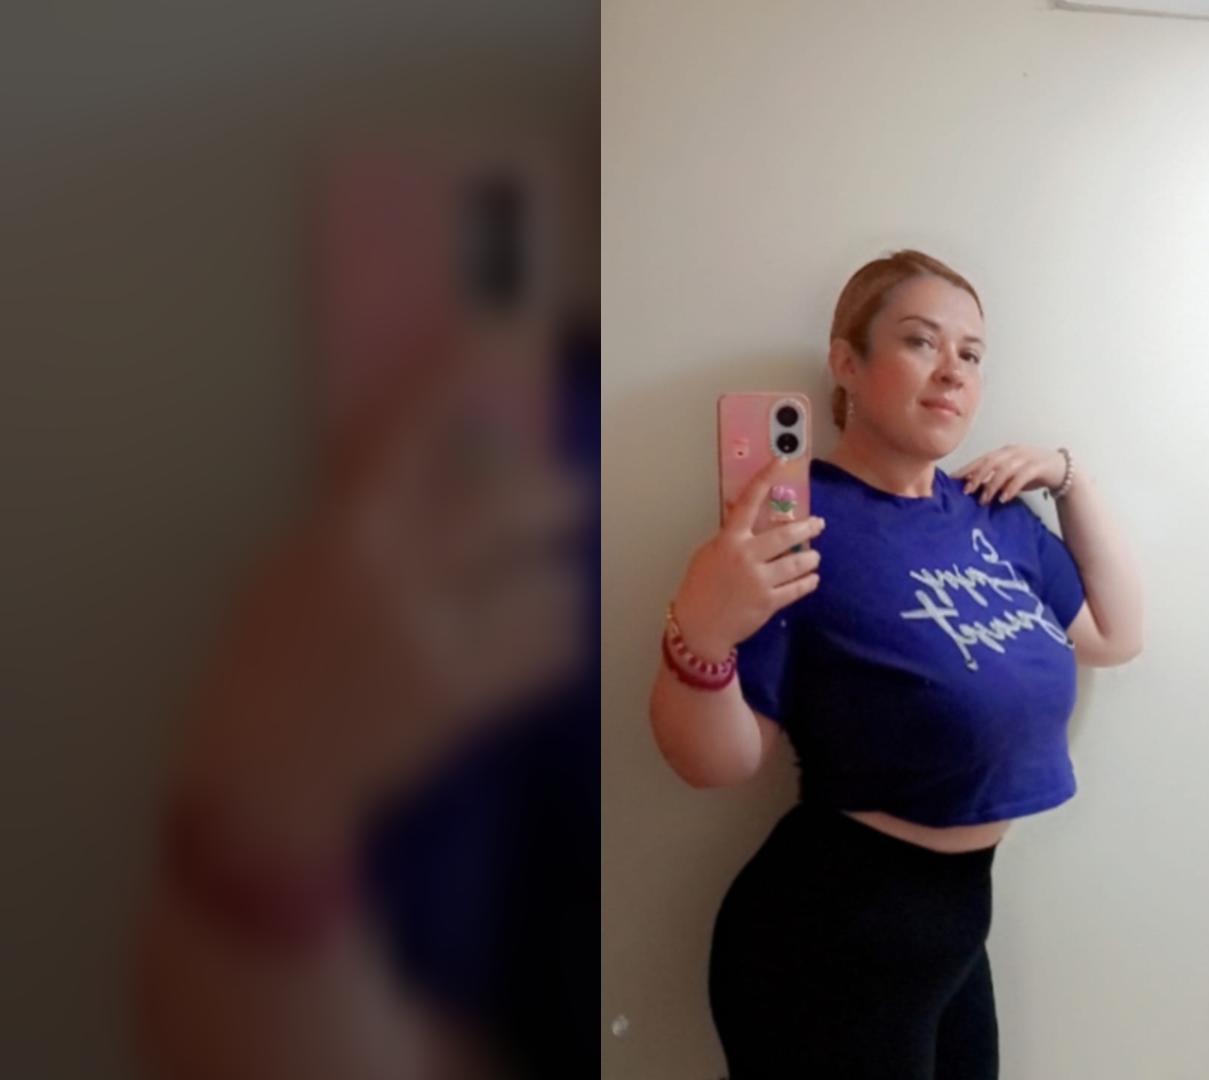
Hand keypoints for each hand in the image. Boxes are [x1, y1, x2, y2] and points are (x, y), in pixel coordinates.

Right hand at [182, 356, 587, 835]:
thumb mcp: (291, 568)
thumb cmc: (262, 668)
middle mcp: (396, 572)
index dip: (459, 373)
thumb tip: (435, 453)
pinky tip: (525, 645)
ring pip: (549, 577)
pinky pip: (550, 645)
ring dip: (548, 581)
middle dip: (548, 499)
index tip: (502, 327)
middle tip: (552, 506)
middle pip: (515, 500)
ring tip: (522, 596)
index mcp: (343, 531)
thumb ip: (360, 510)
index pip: (409, 428)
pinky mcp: (467, 697)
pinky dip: (549, 637)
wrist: (259, 785)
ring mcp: (438, 636)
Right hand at [670, 457, 825, 658]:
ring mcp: (759, 580)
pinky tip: (812, 579)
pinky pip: (798, 588)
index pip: (749, 502)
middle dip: (807, 528)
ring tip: (815, 556)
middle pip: (786, 535)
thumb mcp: (708, 553)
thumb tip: (746, 517)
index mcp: (729, 540)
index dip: (765, 479)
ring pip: (797, 563)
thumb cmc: (699, 588)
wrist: (699, 627)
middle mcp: (746, 556)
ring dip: (812, 558)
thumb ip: (729, 536)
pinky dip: (809, 582)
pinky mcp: (769, 602)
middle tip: (819, 524)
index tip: (781, 462)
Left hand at [955, 444, 1067, 504]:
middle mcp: (1013, 452)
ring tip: (984, 499)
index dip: (966, 469)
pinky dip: (1011, 487)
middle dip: (976, 476)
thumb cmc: (1033, 473)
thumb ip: (994, 479)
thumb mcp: (1011, 475)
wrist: (1062, 470)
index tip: (952, 480)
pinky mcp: (1038, 466)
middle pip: (990, 462)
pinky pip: (1021, 476)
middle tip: (966, 491)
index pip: (981, 459)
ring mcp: (1026, 457)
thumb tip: (974, 489)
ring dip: (992, 485)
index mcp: (1004, 452)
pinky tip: (1004, 498)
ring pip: (1004, 469)